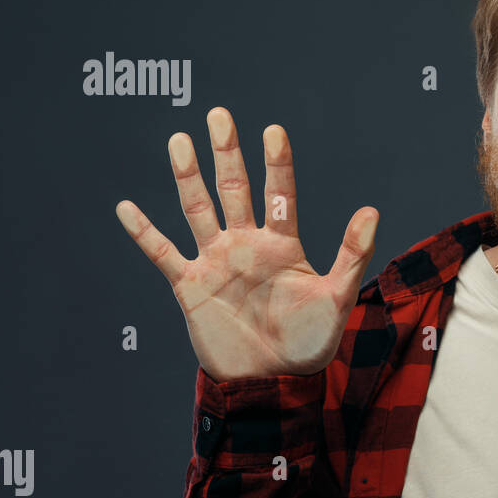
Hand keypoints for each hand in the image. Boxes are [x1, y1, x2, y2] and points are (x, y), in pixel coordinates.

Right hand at [115, 106, 378, 382]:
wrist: (271, 382)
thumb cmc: (308, 343)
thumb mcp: (336, 297)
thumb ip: (351, 254)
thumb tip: (371, 211)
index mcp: (282, 245)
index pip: (279, 194)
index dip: (276, 163)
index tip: (273, 130)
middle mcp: (247, 245)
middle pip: (235, 190)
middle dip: (227, 154)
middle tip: (220, 115)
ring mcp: (216, 262)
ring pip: (198, 210)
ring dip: (189, 178)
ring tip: (180, 140)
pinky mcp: (190, 286)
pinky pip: (162, 254)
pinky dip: (144, 232)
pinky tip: (126, 207)